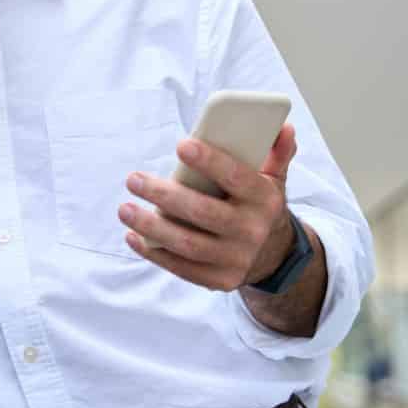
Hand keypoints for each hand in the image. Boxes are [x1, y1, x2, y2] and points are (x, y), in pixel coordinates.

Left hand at [118, 124, 298, 291]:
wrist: (273, 255)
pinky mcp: (219, 280)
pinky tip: (133, 236)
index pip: (237, 178)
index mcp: (265, 200)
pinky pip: (181, 267)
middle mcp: (252, 231)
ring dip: (151, 226)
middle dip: (165, 195)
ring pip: (188, 244)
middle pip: (203, 212)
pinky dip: (154, 252)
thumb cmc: (258, 205)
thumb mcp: (273, 179)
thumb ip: (276, 152)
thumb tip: (283, 127)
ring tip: (125, 209)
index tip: (181, 145)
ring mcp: (236, 259)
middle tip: (133, 179)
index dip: (210, 161)